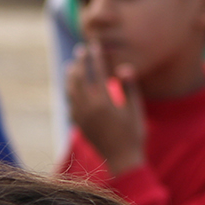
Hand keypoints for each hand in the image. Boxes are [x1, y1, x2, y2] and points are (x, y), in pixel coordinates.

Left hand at [66, 42, 145, 175]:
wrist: (121, 159)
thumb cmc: (133, 134)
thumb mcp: (135, 110)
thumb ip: (129, 87)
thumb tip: (124, 67)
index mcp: (105, 102)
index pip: (98, 72)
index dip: (96, 56)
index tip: (95, 44)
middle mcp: (89, 107)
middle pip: (80, 77)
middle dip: (80, 62)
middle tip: (81, 50)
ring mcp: (81, 116)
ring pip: (70, 89)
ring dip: (71, 75)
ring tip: (72, 66)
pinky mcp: (78, 123)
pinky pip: (69, 102)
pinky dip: (70, 91)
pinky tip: (72, 87)